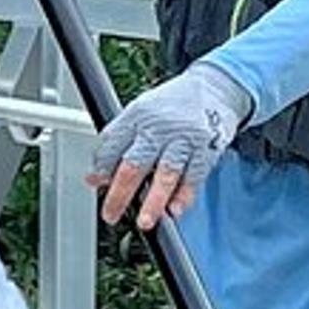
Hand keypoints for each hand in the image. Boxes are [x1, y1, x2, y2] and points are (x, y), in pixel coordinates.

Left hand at [87, 63, 252, 229]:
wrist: (214, 87)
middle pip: (135, 163)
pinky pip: (193, 176)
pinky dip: (184, 195)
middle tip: (110, 214)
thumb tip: (95, 177)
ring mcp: (183, 138)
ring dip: (154, 200)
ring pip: (165, 172)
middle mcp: (159, 127)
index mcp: (138, 115)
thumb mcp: (141, 111)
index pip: (113, 143)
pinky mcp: (205, 149)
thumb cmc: (173, 104)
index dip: (101, 166)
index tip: (94, 184)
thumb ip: (117, 140)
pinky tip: (175, 210)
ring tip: (144, 221)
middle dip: (120, 193)